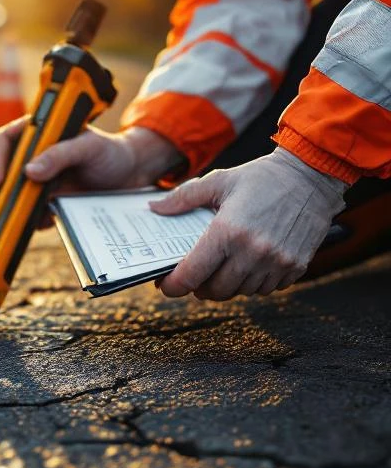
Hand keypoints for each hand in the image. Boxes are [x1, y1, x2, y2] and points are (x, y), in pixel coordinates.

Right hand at [0, 119, 181, 225]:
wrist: (127, 175)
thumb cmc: (109, 152)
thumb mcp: (88, 148)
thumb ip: (60, 155)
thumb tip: (29, 171)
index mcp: (37, 132)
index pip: (5, 140)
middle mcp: (30, 153)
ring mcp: (33, 176)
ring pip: (4, 190)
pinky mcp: (39, 196)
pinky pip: (22, 208)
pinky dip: (20, 218)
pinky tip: (25, 227)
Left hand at [151, 148, 347, 299]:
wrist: (314, 175)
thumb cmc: (262, 178)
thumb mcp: (219, 181)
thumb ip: (183, 198)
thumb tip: (154, 208)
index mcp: (228, 232)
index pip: (191, 275)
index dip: (173, 285)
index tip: (166, 284)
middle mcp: (253, 252)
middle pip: (214, 291)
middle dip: (199, 287)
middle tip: (195, 274)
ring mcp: (277, 262)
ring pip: (240, 292)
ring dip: (227, 285)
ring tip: (222, 268)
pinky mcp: (295, 267)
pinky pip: (266, 289)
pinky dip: (253, 283)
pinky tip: (248, 265)